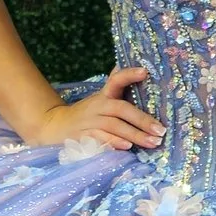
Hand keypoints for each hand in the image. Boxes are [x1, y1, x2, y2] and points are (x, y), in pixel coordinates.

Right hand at [18, 65, 163, 151]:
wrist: (54, 126)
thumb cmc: (87, 113)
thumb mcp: (101, 98)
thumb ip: (117, 86)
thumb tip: (139, 67)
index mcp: (104, 95)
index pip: (116, 80)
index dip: (129, 74)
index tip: (145, 71)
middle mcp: (97, 106)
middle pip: (121, 109)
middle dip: (142, 120)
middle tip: (161, 130)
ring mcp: (90, 122)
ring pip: (114, 126)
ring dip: (134, 135)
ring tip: (152, 142)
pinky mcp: (83, 137)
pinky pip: (100, 139)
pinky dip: (114, 143)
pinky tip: (127, 147)